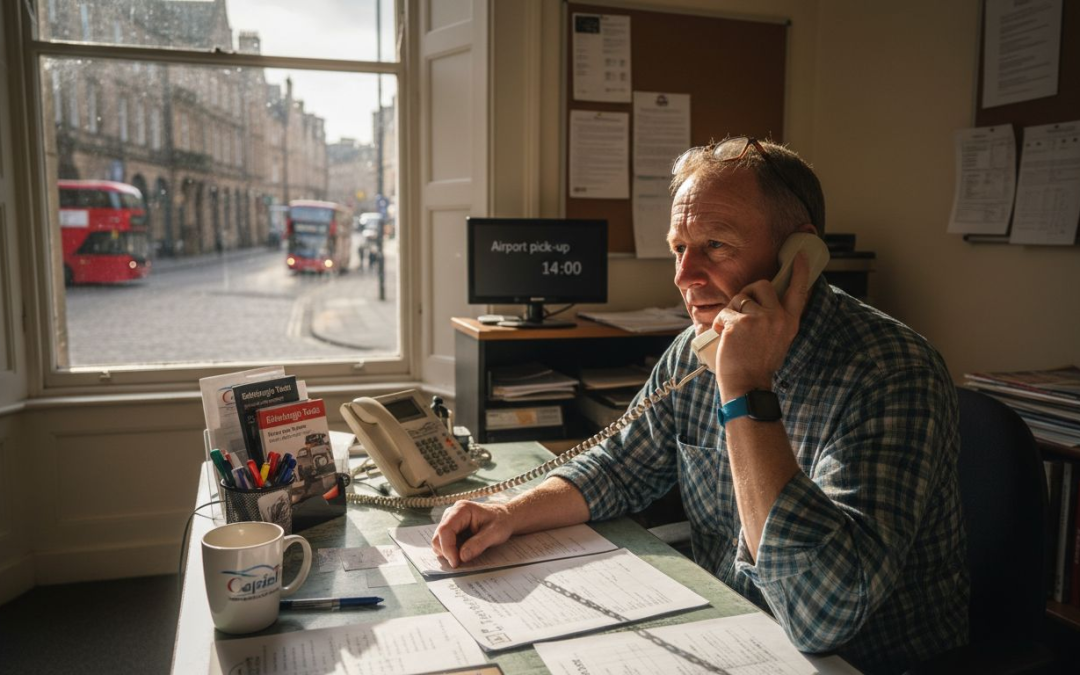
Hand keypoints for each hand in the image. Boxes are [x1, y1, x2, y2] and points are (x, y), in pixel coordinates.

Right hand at [431, 500, 513, 566]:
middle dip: (447, 552)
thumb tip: (462, 557)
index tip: (456, 563)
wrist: (505, 518)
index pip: (445, 530)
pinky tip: (464, 551)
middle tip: (461, 563)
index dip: (448, 548)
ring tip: (466, 554)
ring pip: (439, 541)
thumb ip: (478, 544)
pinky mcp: (451, 529)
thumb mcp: (495, 534)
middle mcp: (452, 513)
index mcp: (462, 509)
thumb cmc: (501, 522)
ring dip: (449, 552)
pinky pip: (444, 543)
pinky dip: (451, 551)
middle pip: (438, 537)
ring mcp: (449, 521)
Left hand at [713, 252, 812, 400]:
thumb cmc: (757, 364)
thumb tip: (762, 300)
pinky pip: (724, 311)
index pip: (799, 291)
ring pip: (740, 298)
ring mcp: (759, 319)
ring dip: (731, 312)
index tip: (801, 256)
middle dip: (748, 293)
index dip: (800, 272)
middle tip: (741, 313)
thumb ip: (775, 319)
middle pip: (762, 285)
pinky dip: (719, 323)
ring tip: (733, 332)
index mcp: (790, 322)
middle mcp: (778, 317)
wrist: (746, 386)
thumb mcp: (777, 340)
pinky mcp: (739, 323)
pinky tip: (723, 337)